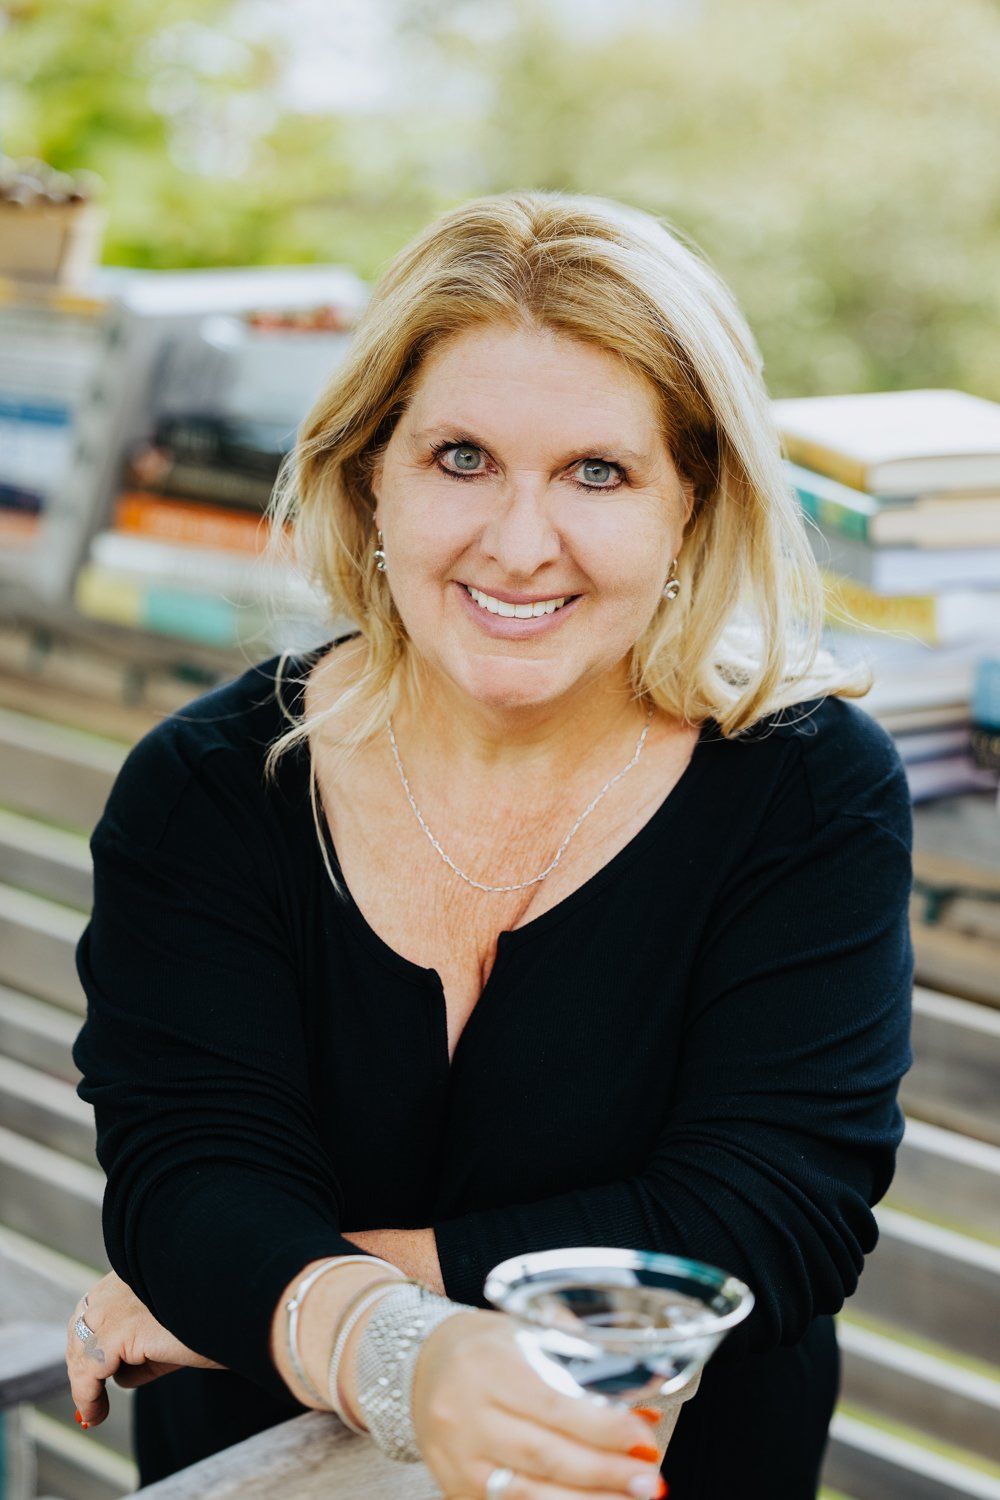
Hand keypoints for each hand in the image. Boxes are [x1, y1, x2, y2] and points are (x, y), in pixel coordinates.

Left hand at [66, 1272, 224, 1427]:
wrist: (248, 1304)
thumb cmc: (223, 1313)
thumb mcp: (174, 1327)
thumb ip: (145, 1345)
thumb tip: (121, 1377)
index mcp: (135, 1267)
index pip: (96, 1305)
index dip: (91, 1339)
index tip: (94, 1371)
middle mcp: (119, 1281)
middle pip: (81, 1327)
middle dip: (83, 1362)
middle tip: (92, 1398)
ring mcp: (115, 1303)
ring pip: (83, 1350)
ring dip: (85, 1384)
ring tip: (94, 1412)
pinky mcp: (119, 1330)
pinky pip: (89, 1372)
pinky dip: (88, 1397)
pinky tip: (96, 1412)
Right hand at [410, 1309, 666, 1499]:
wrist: (418, 1365)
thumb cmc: (483, 1345)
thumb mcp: (523, 1329)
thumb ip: (578, 1355)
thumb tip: (639, 1392)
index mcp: (486, 1365)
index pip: (551, 1404)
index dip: (602, 1428)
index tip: (641, 1437)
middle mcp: (465, 1415)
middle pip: (543, 1455)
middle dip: (604, 1473)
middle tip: (649, 1480)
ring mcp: (457, 1459)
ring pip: (528, 1494)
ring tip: (632, 1499)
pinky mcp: (455, 1489)